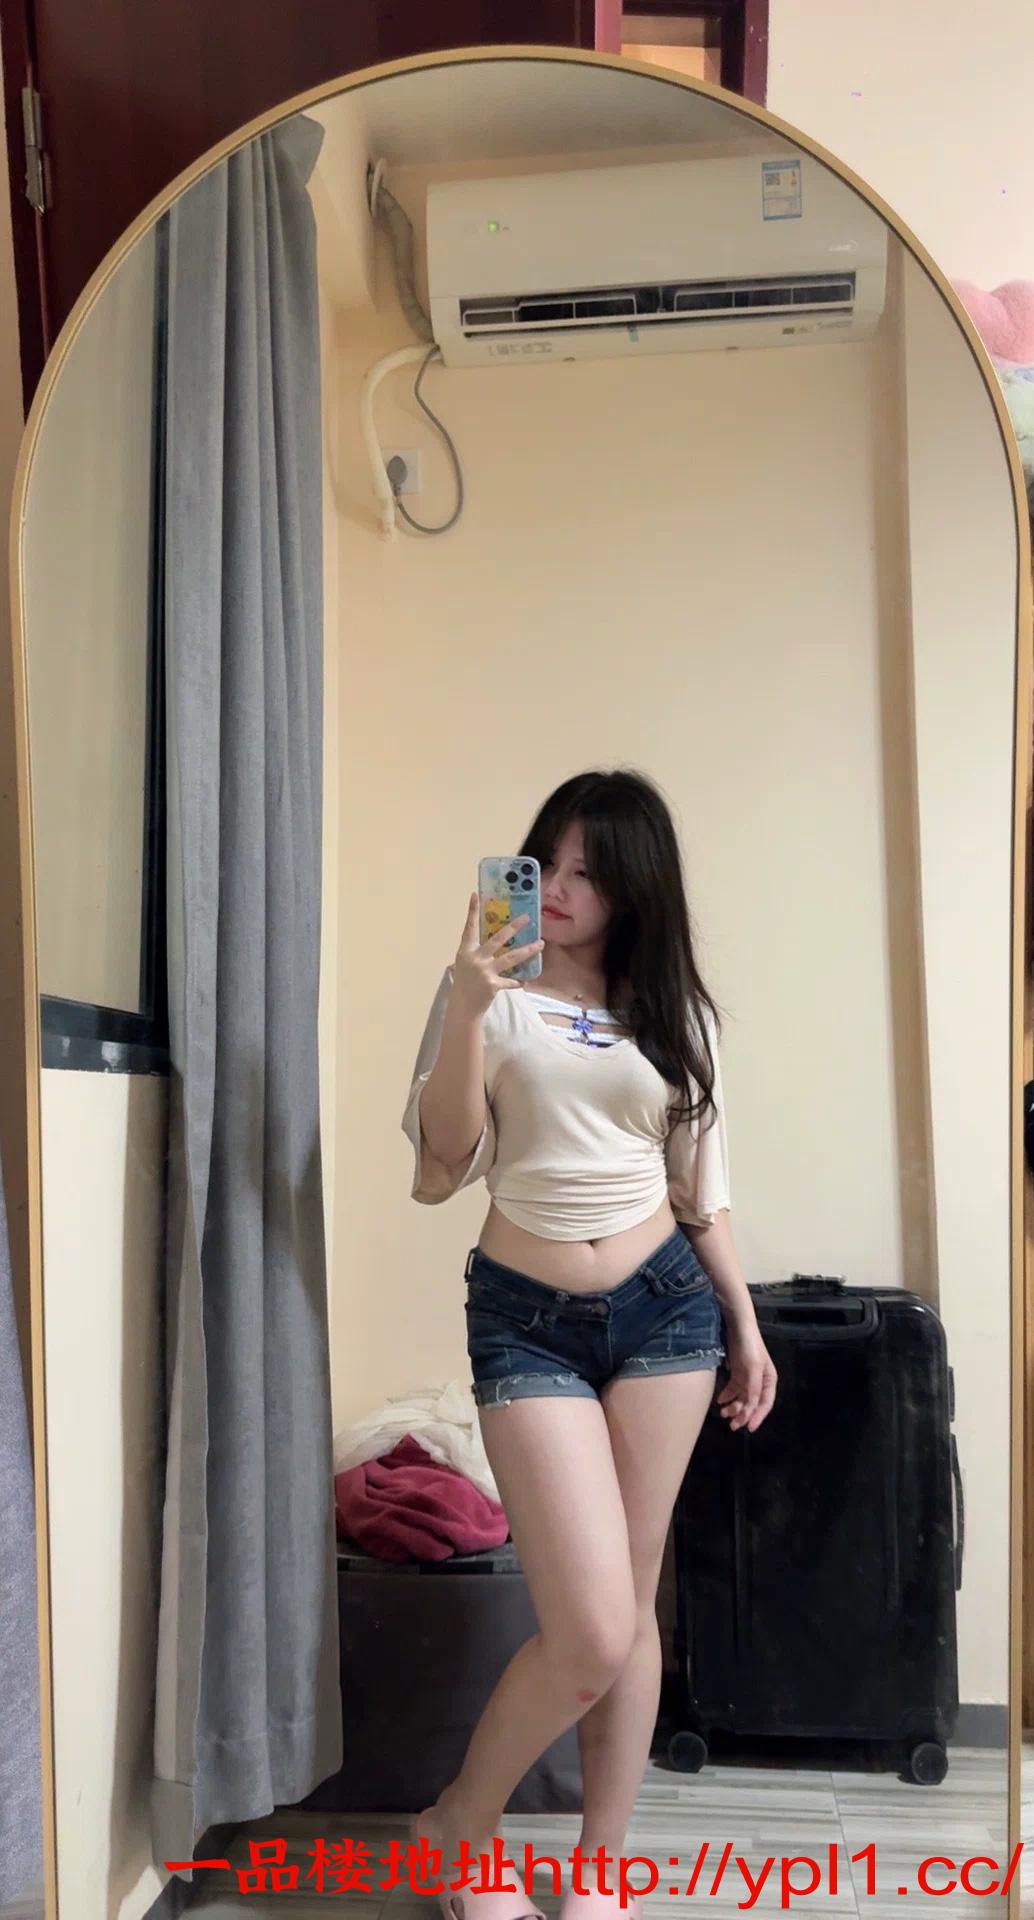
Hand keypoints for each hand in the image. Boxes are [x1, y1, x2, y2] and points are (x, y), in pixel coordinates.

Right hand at [451, 893, 544, 1018]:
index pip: (469, 927)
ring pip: (511, 957)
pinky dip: (517, 981)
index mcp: (466, 950)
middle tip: (527, 917)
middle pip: (498, 938)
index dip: (472, 911)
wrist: (462, 1007)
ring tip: (541, 944)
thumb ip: (478, 952)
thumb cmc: (464, 983)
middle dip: (514, 927)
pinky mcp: (493, 984)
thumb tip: (497, 941)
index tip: (476, 895)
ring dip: (528, 950)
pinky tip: (524, 981)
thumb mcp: (466, 964)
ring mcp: (484, 971)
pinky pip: (511, 980)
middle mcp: (475, 958)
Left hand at [716, 1319, 776, 1432]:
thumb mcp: (753, 1369)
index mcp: (769, 1381)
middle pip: (752, 1403)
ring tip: (723, 1414)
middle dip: (743, 1415)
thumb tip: (750, 1409)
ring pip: (742, 1398)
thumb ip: (753, 1389)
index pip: (765, 1404)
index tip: (748, 1428)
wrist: (738, 1326)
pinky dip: (727, 1396)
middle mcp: (760, 1381)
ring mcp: (748, 1377)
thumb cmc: (749, 1347)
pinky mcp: (737, 1372)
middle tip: (732, 1426)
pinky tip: (720, 1400)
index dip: (758, 1417)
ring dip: (734, 1407)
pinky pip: (733, 1389)